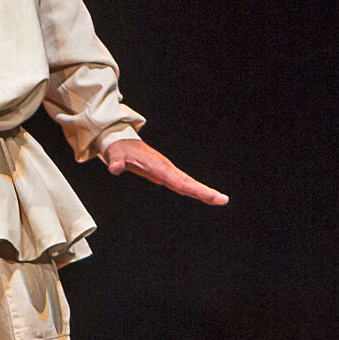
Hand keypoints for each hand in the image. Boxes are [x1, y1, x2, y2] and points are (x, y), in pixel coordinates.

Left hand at [103, 138, 227, 204]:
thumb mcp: (115, 153)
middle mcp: (166, 169)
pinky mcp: (163, 173)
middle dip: (206, 192)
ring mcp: (166, 171)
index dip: (195, 189)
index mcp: (159, 167)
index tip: (211, 195)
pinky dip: (192, 190)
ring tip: (219, 199)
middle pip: (189, 183)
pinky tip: (201, 196)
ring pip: (187, 183)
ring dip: (202, 192)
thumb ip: (115, 161)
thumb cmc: (118, 147)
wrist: (120, 139)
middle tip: (224, 200)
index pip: (180, 182)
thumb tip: (114, 168)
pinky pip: (181, 183)